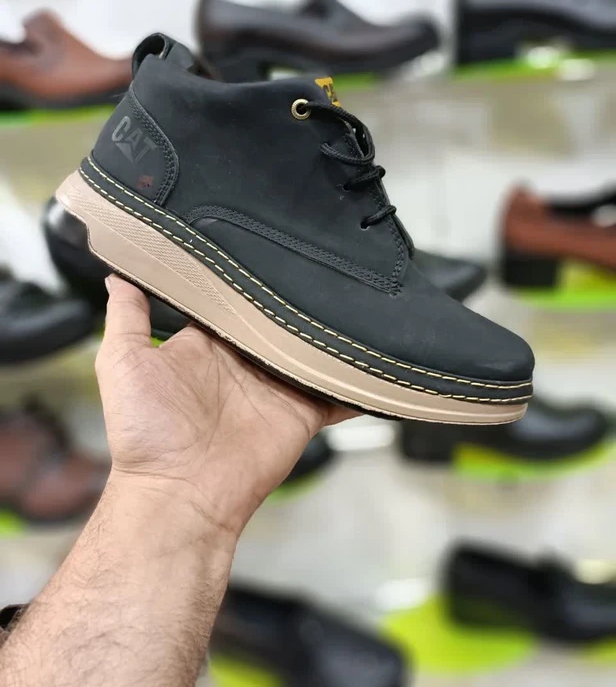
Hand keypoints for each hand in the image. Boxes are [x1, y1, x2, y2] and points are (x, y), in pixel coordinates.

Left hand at [96, 275, 353, 537]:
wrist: (179, 494)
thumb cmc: (144, 432)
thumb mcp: (121, 363)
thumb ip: (126, 317)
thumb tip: (119, 272)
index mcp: (206, 345)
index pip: (230, 301)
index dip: (246, 276)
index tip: (267, 242)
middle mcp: (244, 361)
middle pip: (277, 320)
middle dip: (296, 297)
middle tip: (322, 259)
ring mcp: (276, 386)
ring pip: (310, 349)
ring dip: (329, 331)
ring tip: (356, 293)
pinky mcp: (302, 411)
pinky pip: (336, 392)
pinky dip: (355, 380)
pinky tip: (377, 355)